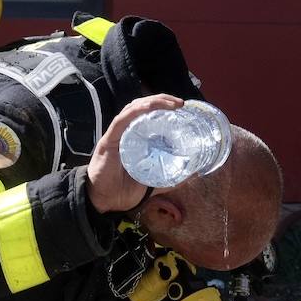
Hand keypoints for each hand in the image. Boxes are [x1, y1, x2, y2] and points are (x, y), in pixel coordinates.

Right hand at [87, 94, 182, 213]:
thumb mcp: (155, 182)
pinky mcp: (110, 139)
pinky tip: (148, 107)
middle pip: (144, 107)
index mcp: (138, 138)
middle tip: (181, 103)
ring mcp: (118, 134)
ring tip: (171, 103)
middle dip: (163, 100)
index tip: (183, 108)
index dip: (166, 107)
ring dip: (153, 102)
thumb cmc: (125, 190)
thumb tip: (195, 173)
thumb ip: (173, 177)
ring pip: (135, 108)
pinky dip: (136, 111)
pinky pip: (122, 120)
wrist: (104, 201)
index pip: (151, 114)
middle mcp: (128, 131)